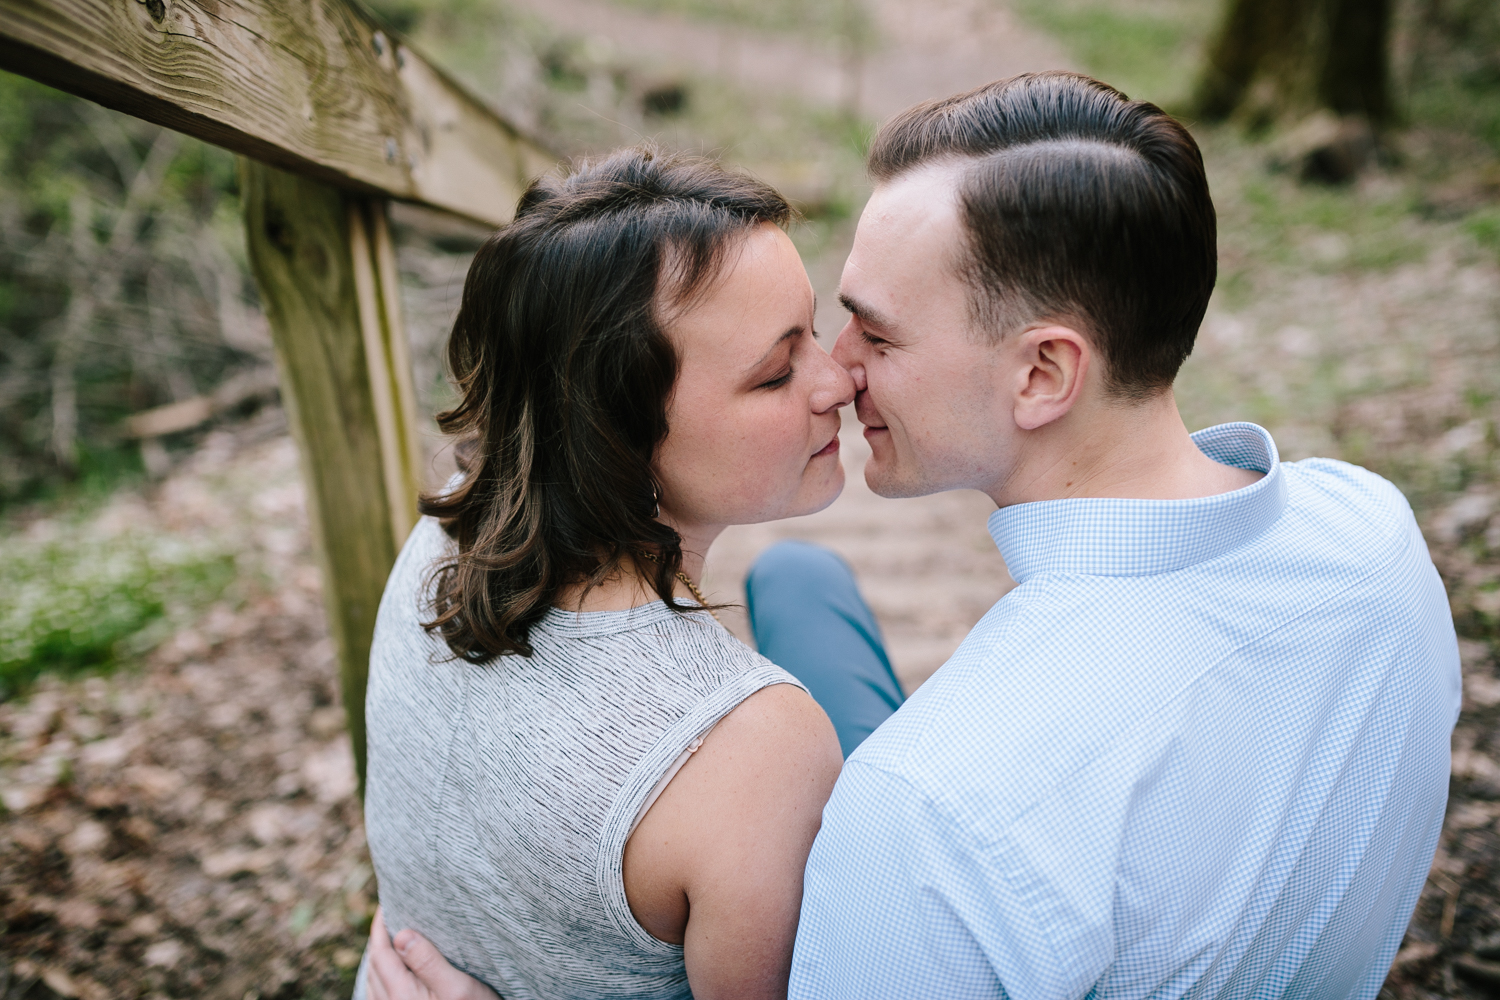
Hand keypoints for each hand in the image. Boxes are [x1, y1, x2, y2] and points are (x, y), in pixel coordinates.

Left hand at [367, 906, 502, 999]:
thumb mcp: (458, 986)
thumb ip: (427, 960)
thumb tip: (401, 934)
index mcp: (401, 994)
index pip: (380, 953)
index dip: (379, 927)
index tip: (385, 905)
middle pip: (375, 967)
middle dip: (380, 940)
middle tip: (392, 916)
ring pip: (375, 982)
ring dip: (381, 958)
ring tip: (393, 939)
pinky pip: (382, 994)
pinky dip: (384, 976)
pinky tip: (397, 970)